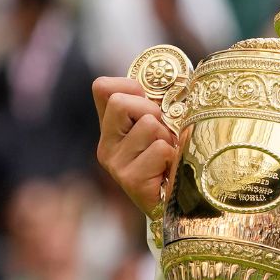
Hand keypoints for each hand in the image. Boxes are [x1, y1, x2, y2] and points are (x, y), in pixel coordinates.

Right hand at [92, 76, 176, 216]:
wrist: (177, 202)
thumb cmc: (172, 158)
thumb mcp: (161, 125)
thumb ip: (155, 103)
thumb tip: (174, 78)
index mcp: (110, 127)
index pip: (102, 87)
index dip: (129, 85)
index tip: (148, 101)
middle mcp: (106, 144)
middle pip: (121, 102)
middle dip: (150, 110)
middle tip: (162, 132)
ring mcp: (115, 163)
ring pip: (148, 125)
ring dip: (166, 137)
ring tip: (168, 155)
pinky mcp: (129, 180)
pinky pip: (159, 149)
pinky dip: (172, 156)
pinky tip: (168, 170)